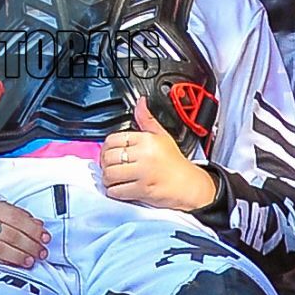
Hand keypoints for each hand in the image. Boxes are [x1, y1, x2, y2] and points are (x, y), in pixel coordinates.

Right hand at [0, 197, 46, 266]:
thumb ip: (18, 215)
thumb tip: (38, 225)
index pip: (15, 217)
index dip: (33, 229)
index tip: (45, 237)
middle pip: (10, 234)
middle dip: (30, 245)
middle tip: (41, 252)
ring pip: (0, 248)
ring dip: (19, 256)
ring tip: (31, 260)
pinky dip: (4, 263)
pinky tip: (15, 265)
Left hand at [100, 97, 218, 213]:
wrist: (189, 185)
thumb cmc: (175, 163)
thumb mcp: (162, 136)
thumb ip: (147, 119)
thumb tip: (140, 103)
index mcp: (147, 140)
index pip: (113, 139)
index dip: (106, 148)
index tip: (108, 153)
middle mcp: (145, 155)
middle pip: (109, 157)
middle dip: (105, 164)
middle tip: (109, 167)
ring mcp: (143, 173)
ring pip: (110, 174)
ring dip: (107, 179)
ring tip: (114, 178)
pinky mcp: (143, 190)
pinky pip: (117, 191)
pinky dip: (114, 192)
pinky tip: (119, 188)